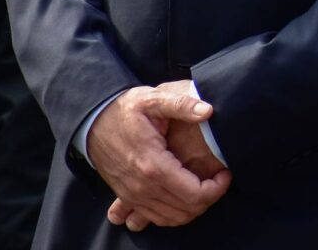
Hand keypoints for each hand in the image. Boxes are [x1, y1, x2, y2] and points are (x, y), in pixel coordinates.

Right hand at [87, 82, 231, 228]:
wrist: (92, 121)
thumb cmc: (125, 109)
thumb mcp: (153, 99)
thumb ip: (181, 105)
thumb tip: (208, 110)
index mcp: (154, 165)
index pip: (195, 194)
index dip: (217, 188)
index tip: (225, 173)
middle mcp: (142, 187)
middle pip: (186, 210)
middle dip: (209, 198)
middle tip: (218, 179)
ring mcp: (133, 195)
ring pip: (171, 219)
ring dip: (192, 208)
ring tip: (204, 187)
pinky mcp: (126, 197)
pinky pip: (152, 219)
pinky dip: (171, 214)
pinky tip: (180, 199)